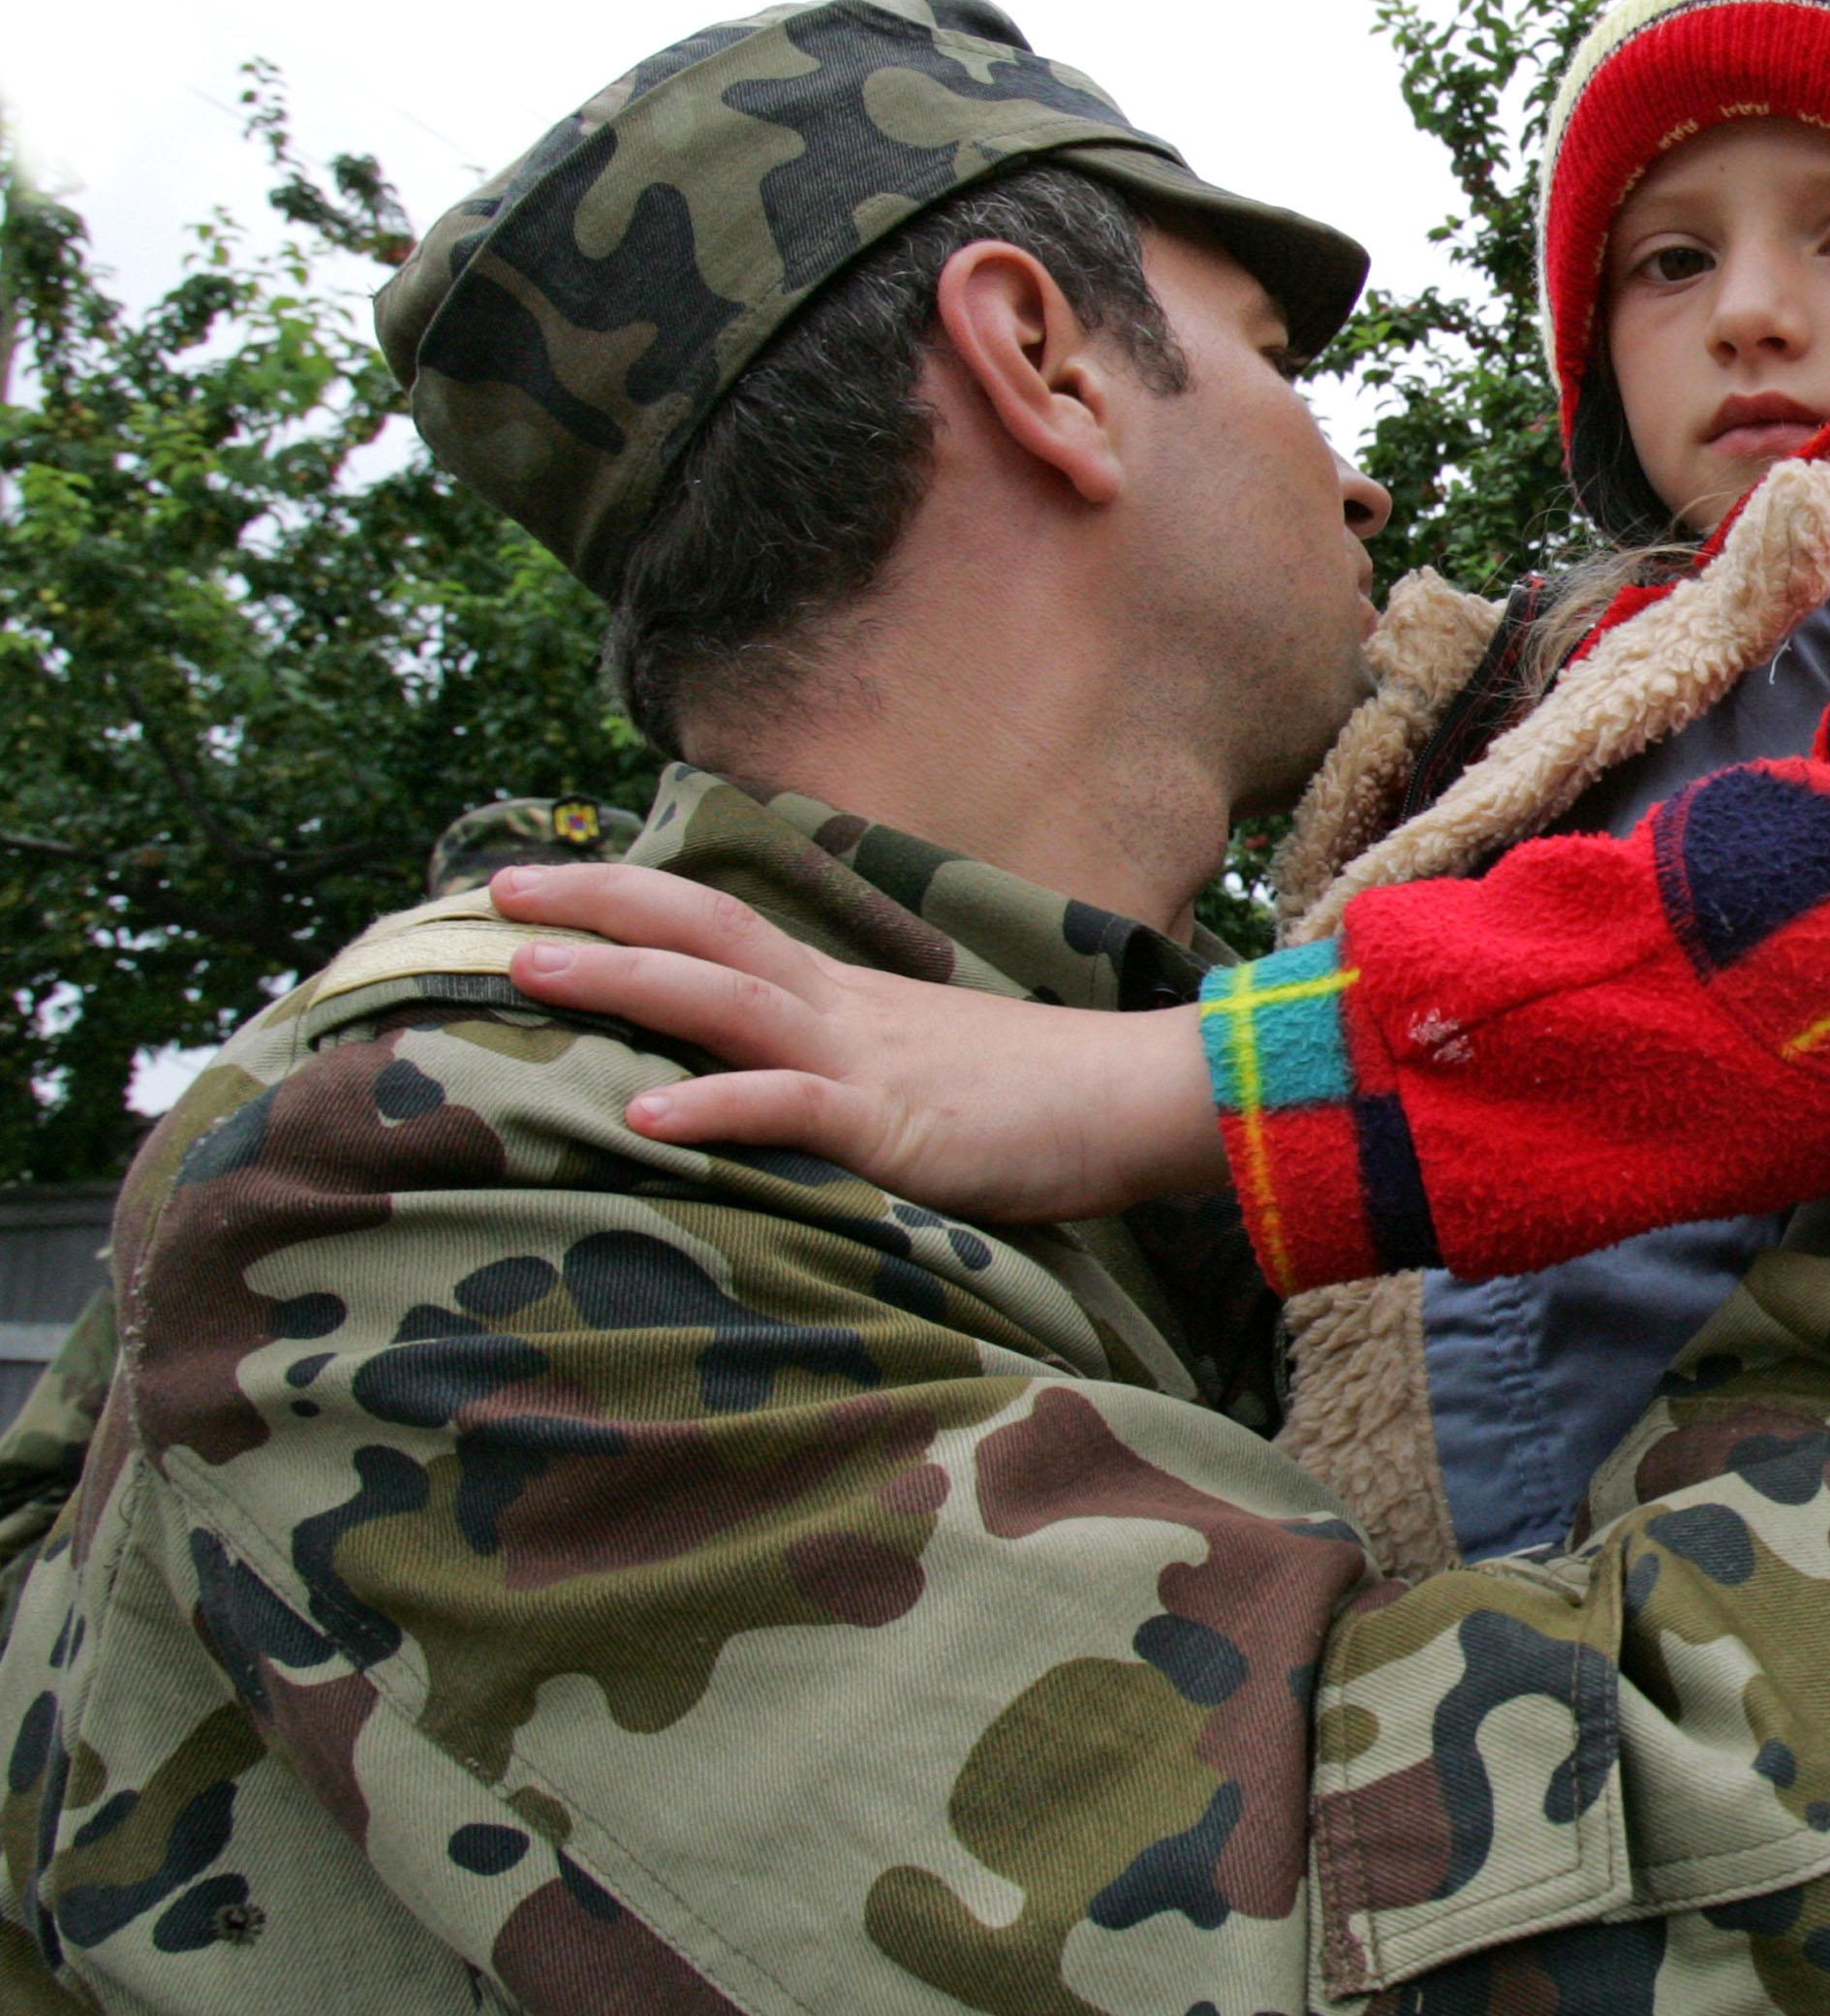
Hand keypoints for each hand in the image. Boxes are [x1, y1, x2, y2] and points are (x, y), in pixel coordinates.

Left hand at [488, 863, 1229, 1222]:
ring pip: (727, 1001)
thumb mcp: (927, 1074)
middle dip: (594, 909)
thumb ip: (849, 1070)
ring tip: (530, 971)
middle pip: (701, 932)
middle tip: (493, 897)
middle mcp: (841, 1009)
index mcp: (844, 997)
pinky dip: (717, 1108)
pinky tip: (644, 1118)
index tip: (537, 889)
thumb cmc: (1045, 1103)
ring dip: (624, 981)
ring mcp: (868, 1061)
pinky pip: (794, 1109)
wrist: (1149, 1100)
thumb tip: (781, 1084)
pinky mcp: (899, 1126)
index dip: (624, 899)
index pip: (717, 924)